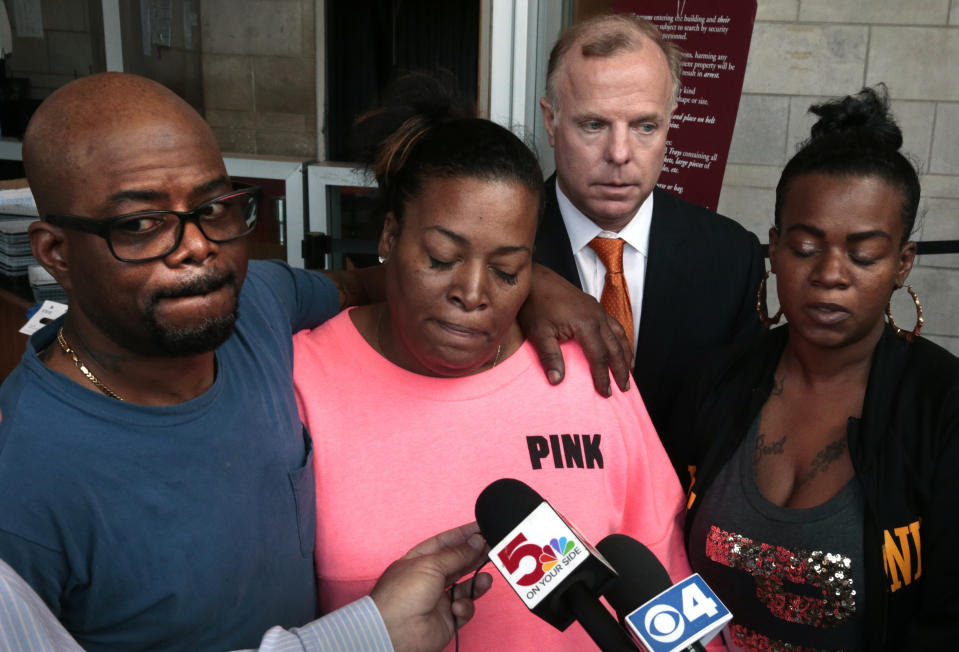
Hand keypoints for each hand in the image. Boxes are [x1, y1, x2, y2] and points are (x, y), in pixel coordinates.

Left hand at [370, 522, 492, 651]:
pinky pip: (464, 609)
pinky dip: (464, 607)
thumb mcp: (431, 565)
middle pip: (457, 563)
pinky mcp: (446, 618)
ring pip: (464, 586)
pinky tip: (458, 606)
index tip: (481, 528)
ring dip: (476, 582)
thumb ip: (457, 554)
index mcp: (419, 561)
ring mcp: (437, 599)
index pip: (444, 543)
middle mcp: (428, 579)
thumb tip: (476, 541)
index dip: (462, 535)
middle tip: (492, 549)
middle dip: (474, 556)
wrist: (395, 632)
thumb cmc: (402, 595)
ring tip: (486, 578)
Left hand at [519, 264, 632, 395]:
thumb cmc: (536, 304)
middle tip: (624, 388)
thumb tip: (556, 380)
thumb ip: (549, 356)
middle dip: (621, 370)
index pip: (599, 356)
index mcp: (586, 324)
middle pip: (616, 348)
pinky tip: (620, 348)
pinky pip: (615, 326)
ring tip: (629, 372)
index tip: (606, 393)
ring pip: (620, 336)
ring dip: (626, 355)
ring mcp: (598, 310)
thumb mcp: (539, 332)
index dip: (603, 376)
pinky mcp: (595, 306)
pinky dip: (621, 340)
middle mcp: (598, 316)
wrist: (536, 279)